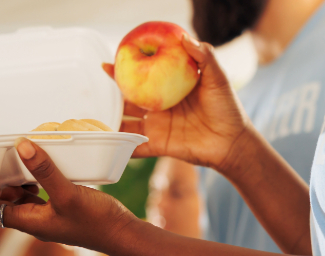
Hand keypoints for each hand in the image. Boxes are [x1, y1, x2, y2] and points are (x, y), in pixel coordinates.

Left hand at [0, 138, 138, 252]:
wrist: (123, 235)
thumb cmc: (96, 221)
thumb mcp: (68, 192)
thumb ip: (44, 170)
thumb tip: (20, 145)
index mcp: (30, 223)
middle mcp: (35, 222)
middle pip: (2, 205)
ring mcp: (48, 217)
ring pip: (20, 200)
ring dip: (13, 183)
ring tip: (7, 160)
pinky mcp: (60, 211)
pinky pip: (38, 196)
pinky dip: (32, 183)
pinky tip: (37, 168)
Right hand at [104, 35, 248, 168]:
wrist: (233, 142)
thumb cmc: (228, 108)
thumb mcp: (218, 78)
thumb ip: (204, 56)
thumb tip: (184, 37)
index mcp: (170, 89)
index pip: (143, 77)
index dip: (126, 70)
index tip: (109, 64)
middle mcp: (160, 107)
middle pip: (130, 100)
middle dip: (112, 95)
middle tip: (92, 91)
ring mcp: (157, 127)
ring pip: (127, 123)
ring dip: (111, 122)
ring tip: (91, 119)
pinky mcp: (159, 146)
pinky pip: (135, 147)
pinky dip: (120, 148)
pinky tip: (104, 146)